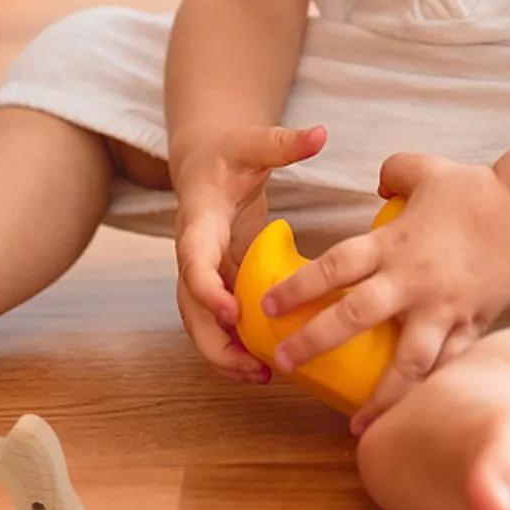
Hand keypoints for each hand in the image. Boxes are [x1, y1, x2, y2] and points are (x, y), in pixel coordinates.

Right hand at [173, 124, 327, 383]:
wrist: (206, 164)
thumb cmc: (229, 154)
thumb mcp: (253, 143)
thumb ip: (282, 142)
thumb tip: (319, 133)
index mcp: (198, 222)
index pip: (192, 260)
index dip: (207, 289)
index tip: (232, 312)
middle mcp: (192, 254)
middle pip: (190, 307)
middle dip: (215, 340)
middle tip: (251, 365)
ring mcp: (203, 273)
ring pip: (200, 323)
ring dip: (224, 353)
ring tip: (260, 376)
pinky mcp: (218, 284)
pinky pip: (218, 322)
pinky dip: (234, 346)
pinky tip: (264, 366)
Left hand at [259, 153, 509, 430]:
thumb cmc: (473, 191)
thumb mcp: (424, 170)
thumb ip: (391, 173)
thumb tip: (375, 185)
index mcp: (394, 244)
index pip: (335, 266)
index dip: (299, 287)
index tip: (267, 307)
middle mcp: (413, 281)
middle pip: (356, 315)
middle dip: (315, 341)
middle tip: (283, 362)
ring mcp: (443, 309)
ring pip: (408, 361)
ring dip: (381, 396)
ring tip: (357, 426)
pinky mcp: (471, 327)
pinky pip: (448, 367)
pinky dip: (429, 393)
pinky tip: (414, 419)